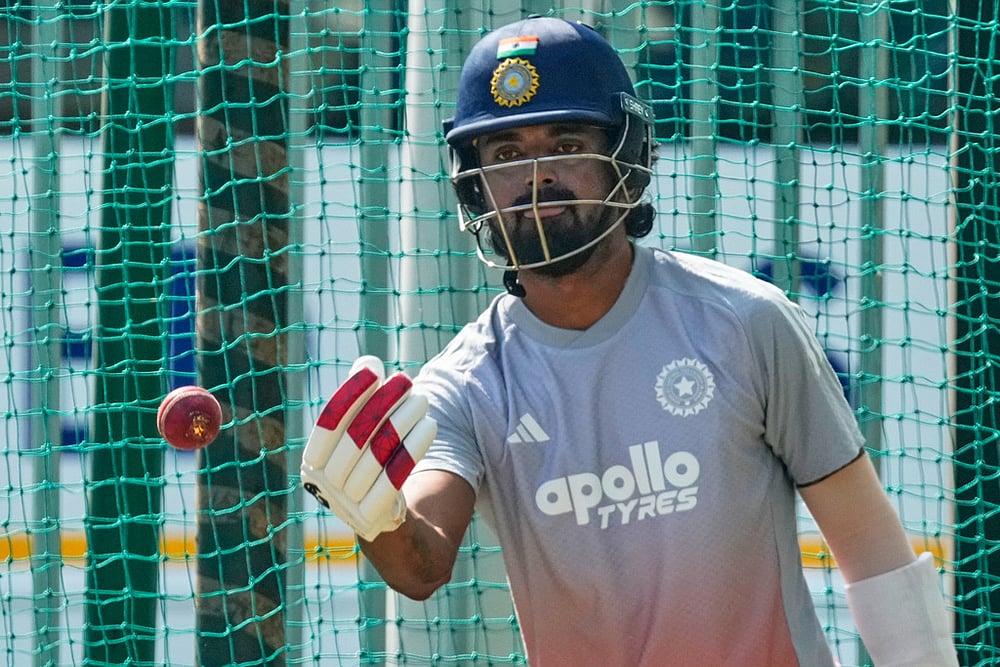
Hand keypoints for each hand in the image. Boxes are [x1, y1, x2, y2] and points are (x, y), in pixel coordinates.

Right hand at [301, 356, 436, 540]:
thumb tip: (368, 363)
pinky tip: (430, 426)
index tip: (374, 367)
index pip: (329, 422)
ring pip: (378, 454)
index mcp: (312, 461)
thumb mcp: (360, 433)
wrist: (382, 520)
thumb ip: (360, 400)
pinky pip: (395, 477)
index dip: (350, 392)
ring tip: (422, 398)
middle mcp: (323, 484)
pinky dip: (413, 448)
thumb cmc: (370, 462)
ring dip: (403, 421)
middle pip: (356, 436)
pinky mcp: (373, 517)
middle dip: (383, 403)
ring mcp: (347, 504)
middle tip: (406, 379)